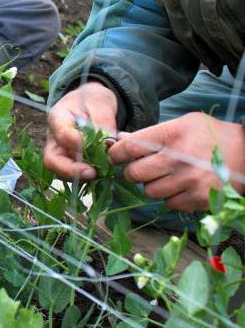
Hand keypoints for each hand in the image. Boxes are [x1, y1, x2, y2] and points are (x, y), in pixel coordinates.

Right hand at [44, 81, 118, 179]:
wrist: (91, 103)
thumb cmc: (92, 99)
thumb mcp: (100, 101)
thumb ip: (103, 120)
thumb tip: (108, 143)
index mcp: (57, 117)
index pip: (62, 135)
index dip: (77, 144)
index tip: (96, 147)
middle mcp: (54, 137)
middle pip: (52, 160)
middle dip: (70, 170)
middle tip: (92, 173)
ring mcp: (60, 151)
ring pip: (60, 171)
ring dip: (78, 176)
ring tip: (100, 173)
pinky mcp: (70, 160)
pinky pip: (72, 174)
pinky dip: (85, 177)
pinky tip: (101, 173)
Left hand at [109, 112, 244, 211]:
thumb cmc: (211, 136)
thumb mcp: (182, 124)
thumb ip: (151, 134)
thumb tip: (120, 140)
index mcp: (171, 136)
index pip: (129, 148)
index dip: (116, 153)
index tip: (115, 156)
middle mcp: (178, 159)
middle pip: (133, 174)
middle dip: (131, 173)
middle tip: (138, 169)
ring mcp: (188, 181)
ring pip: (149, 191)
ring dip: (152, 185)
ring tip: (166, 176)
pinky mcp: (197, 199)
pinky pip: (168, 203)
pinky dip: (170, 197)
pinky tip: (181, 186)